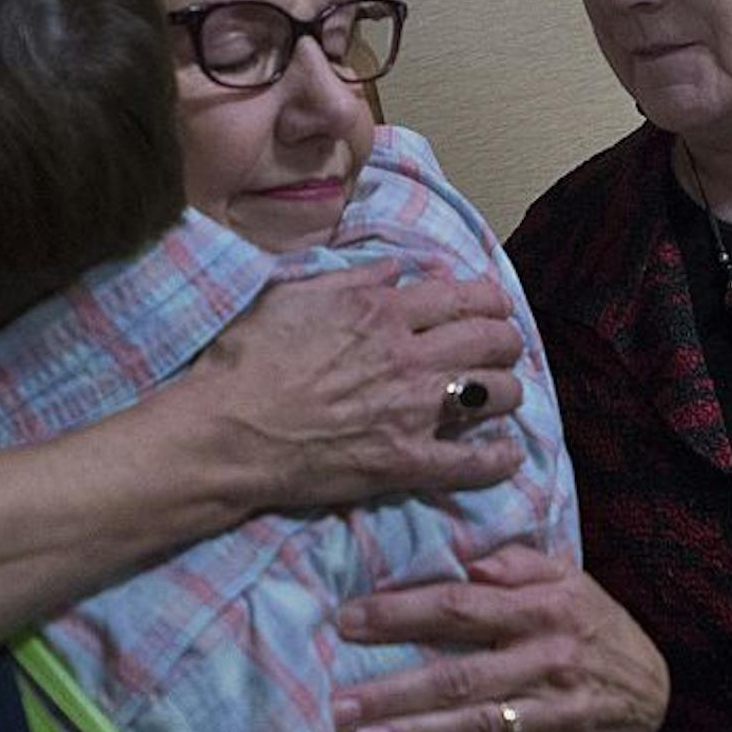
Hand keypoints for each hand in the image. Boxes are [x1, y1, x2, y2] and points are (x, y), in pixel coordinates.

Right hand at [168, 262, 528, 513]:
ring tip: (501, 396)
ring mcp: (412, 410)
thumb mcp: (291, 295)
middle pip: (493, 340)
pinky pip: (474, 462)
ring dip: (508, 392)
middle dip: (507, 341)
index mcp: (382, 310)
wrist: (224, 431)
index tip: (494, 308)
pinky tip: (506, 455)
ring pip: (497, 393)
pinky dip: (499, 459)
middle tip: (502, 350)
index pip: (465, 296)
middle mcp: (408, 355)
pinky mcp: (406, 461)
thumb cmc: (245, 360)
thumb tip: (395, 269)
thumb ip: (351, 278)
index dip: (491, 301)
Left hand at [330, 545, 668, 731]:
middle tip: (339, 705)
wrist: (657, 690)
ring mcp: (555, 714)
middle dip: (394, 691)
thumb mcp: (570, 579)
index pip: (460, 608)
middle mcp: (547, 662)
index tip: (348, 621)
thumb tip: (472, 563)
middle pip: (460, 676)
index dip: (401, 614)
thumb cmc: (596, 627)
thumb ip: (519, 563)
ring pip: (479, 728)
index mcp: (542, 610)